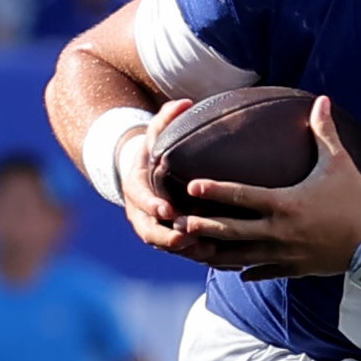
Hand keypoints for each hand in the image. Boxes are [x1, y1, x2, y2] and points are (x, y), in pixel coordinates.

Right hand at [117, 98, 208, 260]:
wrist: (143, 172)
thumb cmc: (154, 149)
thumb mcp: (155, 131)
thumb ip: (166, 118)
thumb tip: (185, 102)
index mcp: (136, 188)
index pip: (141, 199)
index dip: (153, 207)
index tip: (168, 211)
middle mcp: (142, 213)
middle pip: (151, 233)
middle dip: (169, 239)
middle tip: (190, 238)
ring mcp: (155, 228)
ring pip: (168, 247)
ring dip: (187, 252)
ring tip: (211, 251)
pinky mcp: (169, 238)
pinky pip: (183, 252)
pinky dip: (199, 256)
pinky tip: (224, 258)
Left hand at [174, 97, 360, 277]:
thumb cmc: (357, 199)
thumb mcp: (340, 163)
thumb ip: (324, 132)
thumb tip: (320, 100)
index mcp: (285, 203)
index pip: (242, 196)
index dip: (215, 191)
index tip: (192, 186)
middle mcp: (279, 231)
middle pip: (233, 230)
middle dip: (204, 227)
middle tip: (179, 223)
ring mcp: (285, 253)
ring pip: (242, 256)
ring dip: (218, 253)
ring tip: (195, 250)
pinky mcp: (294, 269)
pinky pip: (264, 272)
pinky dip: (248, 271)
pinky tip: (235, 271)